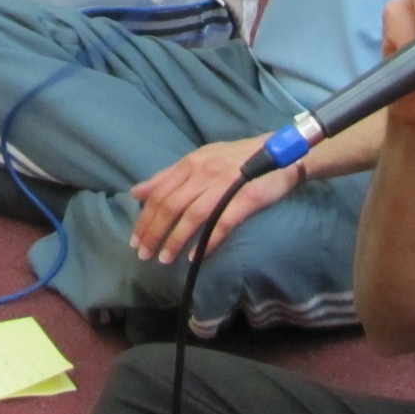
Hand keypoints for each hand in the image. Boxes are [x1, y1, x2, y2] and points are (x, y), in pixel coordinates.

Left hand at [129, 137, 294, 264]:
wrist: (279, 154)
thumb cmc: (235, 159)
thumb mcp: (199, 160)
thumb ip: (168, 176)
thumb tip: (136, 192)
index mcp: (191, 163)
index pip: (160, 193)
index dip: (145, 218)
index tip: (135, 240)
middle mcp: (205, 172)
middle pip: (171, 205)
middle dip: (154, 232)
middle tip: (144, 254)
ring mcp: (225, 185)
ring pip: (192, 215)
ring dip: (175, 239)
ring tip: (164, 259)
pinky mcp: (246, 200)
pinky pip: (222, 223)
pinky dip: (206, 242)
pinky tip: (195, 257)